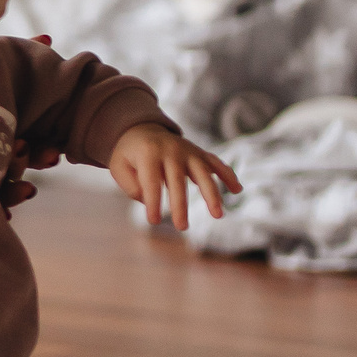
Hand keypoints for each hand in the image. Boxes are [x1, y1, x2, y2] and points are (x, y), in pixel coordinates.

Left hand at [109, 124, 240, 230]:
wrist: (142, 129)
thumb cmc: (130, 155)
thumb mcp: (119, 167)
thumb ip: (131, 185)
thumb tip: (150, 201)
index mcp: (147, 153)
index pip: (151, 181)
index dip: (153, 202)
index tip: (153, 221)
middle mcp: (171, 150)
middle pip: (177, 180)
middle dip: (180, 205)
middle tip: (181, 227)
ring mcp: (188, 150)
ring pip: (203, 173)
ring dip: (211, 194)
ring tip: (217, 215)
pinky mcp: (199, 153)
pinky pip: (216, 163)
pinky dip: (228, 175)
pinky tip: (237, 190)